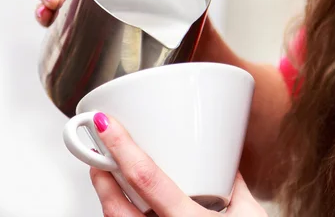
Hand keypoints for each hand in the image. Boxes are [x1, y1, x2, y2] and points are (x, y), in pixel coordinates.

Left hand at [89, 113, 267, 215]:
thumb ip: (236, 187)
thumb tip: (228, 163)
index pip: (146, 178)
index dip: (121, 148)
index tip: (106, 125)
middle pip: (117, 209)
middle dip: (101, 177)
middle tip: (98, 154)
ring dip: (106, 200)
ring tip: (106, 177)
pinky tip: (124, 207)